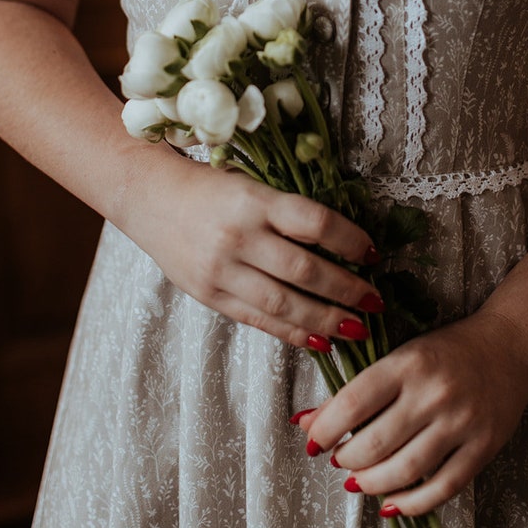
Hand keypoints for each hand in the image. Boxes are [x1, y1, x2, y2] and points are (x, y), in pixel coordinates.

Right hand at [128, 158, 382, 348]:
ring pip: (284, 303)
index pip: (315, 223)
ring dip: (326, 320)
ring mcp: (222, 270)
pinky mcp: (210, 296)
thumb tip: (344, 242)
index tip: (373, 253)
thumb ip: (289, 213)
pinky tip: (321, 342)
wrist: (151, 198)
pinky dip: (293, 334)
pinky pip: (259, 320)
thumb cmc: (212, 187)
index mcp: (255, 200)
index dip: (350, 240)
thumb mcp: (252, 186)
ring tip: (357, 329)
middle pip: (304, 270)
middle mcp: (239, 236)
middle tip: (376, 302)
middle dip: (346, 290)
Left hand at [296, 310, 527, 515]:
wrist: (510, 346)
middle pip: (375, 443)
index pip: (354, 402)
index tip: (313, 441)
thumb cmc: (447, 350)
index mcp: (408, 362)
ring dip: (372, 484)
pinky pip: (442, 488)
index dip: (324, 428)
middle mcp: (434, 392)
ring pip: (405, 470)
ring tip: (360, 481)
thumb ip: (355, 390)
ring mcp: (461, 421)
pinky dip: (411, 503)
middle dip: (347, 460)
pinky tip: (392, 502)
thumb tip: (304, 422)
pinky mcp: (483, 447)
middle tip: (340, 460)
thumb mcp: (400, 357)